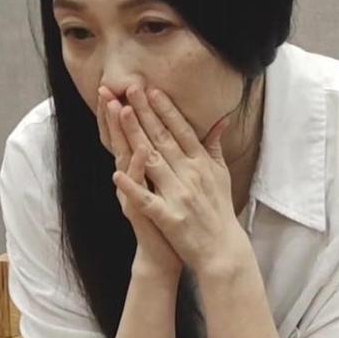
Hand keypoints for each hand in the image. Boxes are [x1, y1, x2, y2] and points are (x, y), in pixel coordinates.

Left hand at [110, 85, 243, 273]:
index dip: (165, 108)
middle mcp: (190, 174)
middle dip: (145, 111)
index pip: (181, 129)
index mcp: (201, 163)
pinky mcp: (169, 217)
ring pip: (152, 160)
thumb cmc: (219, 209)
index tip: (151, 89)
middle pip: (163, 138)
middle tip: (130, 88)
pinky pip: (147, 200)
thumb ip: (215, 146)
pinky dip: (132, 186)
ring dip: (135, 135)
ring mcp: (178, 195)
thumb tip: (221, 119)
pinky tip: (115, 173)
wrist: (223, 249)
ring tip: (120, 113)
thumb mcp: (221, 174)